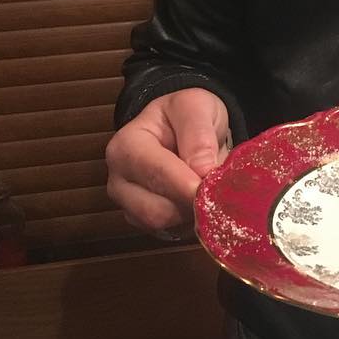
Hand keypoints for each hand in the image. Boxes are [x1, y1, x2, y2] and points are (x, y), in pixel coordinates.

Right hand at [105, 87, 230, 236]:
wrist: (181, 127)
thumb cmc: (186, 114)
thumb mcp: (195, 106)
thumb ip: (198, 135)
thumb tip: (202, 171)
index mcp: (125, 146)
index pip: (156, 174)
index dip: (187, 185)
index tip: (214, 189)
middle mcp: (119, 180)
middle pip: (156, 210)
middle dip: (191, 203)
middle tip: (219, 190)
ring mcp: (128, 205)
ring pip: (163, 225)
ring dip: (192, 213)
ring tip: (208, 189)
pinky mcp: (143, 222)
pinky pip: (170, 232)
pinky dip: (190, 221)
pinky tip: (200, 200)